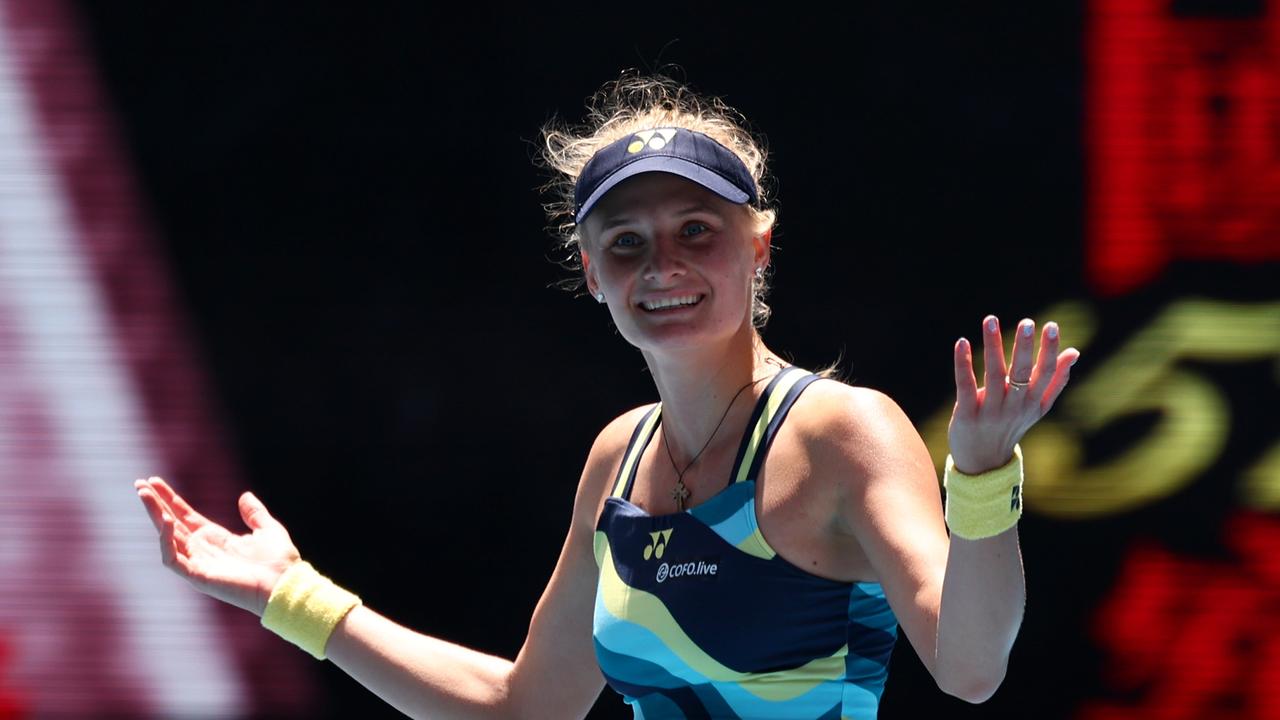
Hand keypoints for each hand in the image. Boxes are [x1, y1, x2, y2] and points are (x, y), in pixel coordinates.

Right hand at [134, 477, 300, 616]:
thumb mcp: (267, 529)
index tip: (154, 481)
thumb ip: (254, 513)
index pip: (185, 516)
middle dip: (155, 505)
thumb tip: (245, 496)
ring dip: (155, 516)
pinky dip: (167, 541)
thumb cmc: (279, 561)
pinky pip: (173, 559)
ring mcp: (198, 563)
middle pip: (171, 523)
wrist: (285, 583)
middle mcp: (203, 550)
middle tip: (139, 484)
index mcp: (216, 539)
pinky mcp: (198, 576)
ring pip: (167, 537)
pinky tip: (166, 521)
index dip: (170, 499)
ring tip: (145, 495)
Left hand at [949, 316, 1079, 473]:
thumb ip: (1055, 381)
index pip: (1046, 374)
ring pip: (994, 376)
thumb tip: (1074, 352)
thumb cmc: (1011, 426)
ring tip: (990, 319)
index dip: (1049, 350)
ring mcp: (991, 412)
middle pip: (1023, 374)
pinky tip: (962, 342)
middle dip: (1025, 347)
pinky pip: (966, 387)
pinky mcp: (967, 416)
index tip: (1050, 325)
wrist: (983, 462)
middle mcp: (1015, 407)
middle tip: (1026, 322)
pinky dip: (963, 364)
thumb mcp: (1037, 407)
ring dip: (993, 346)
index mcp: (1034, 402)